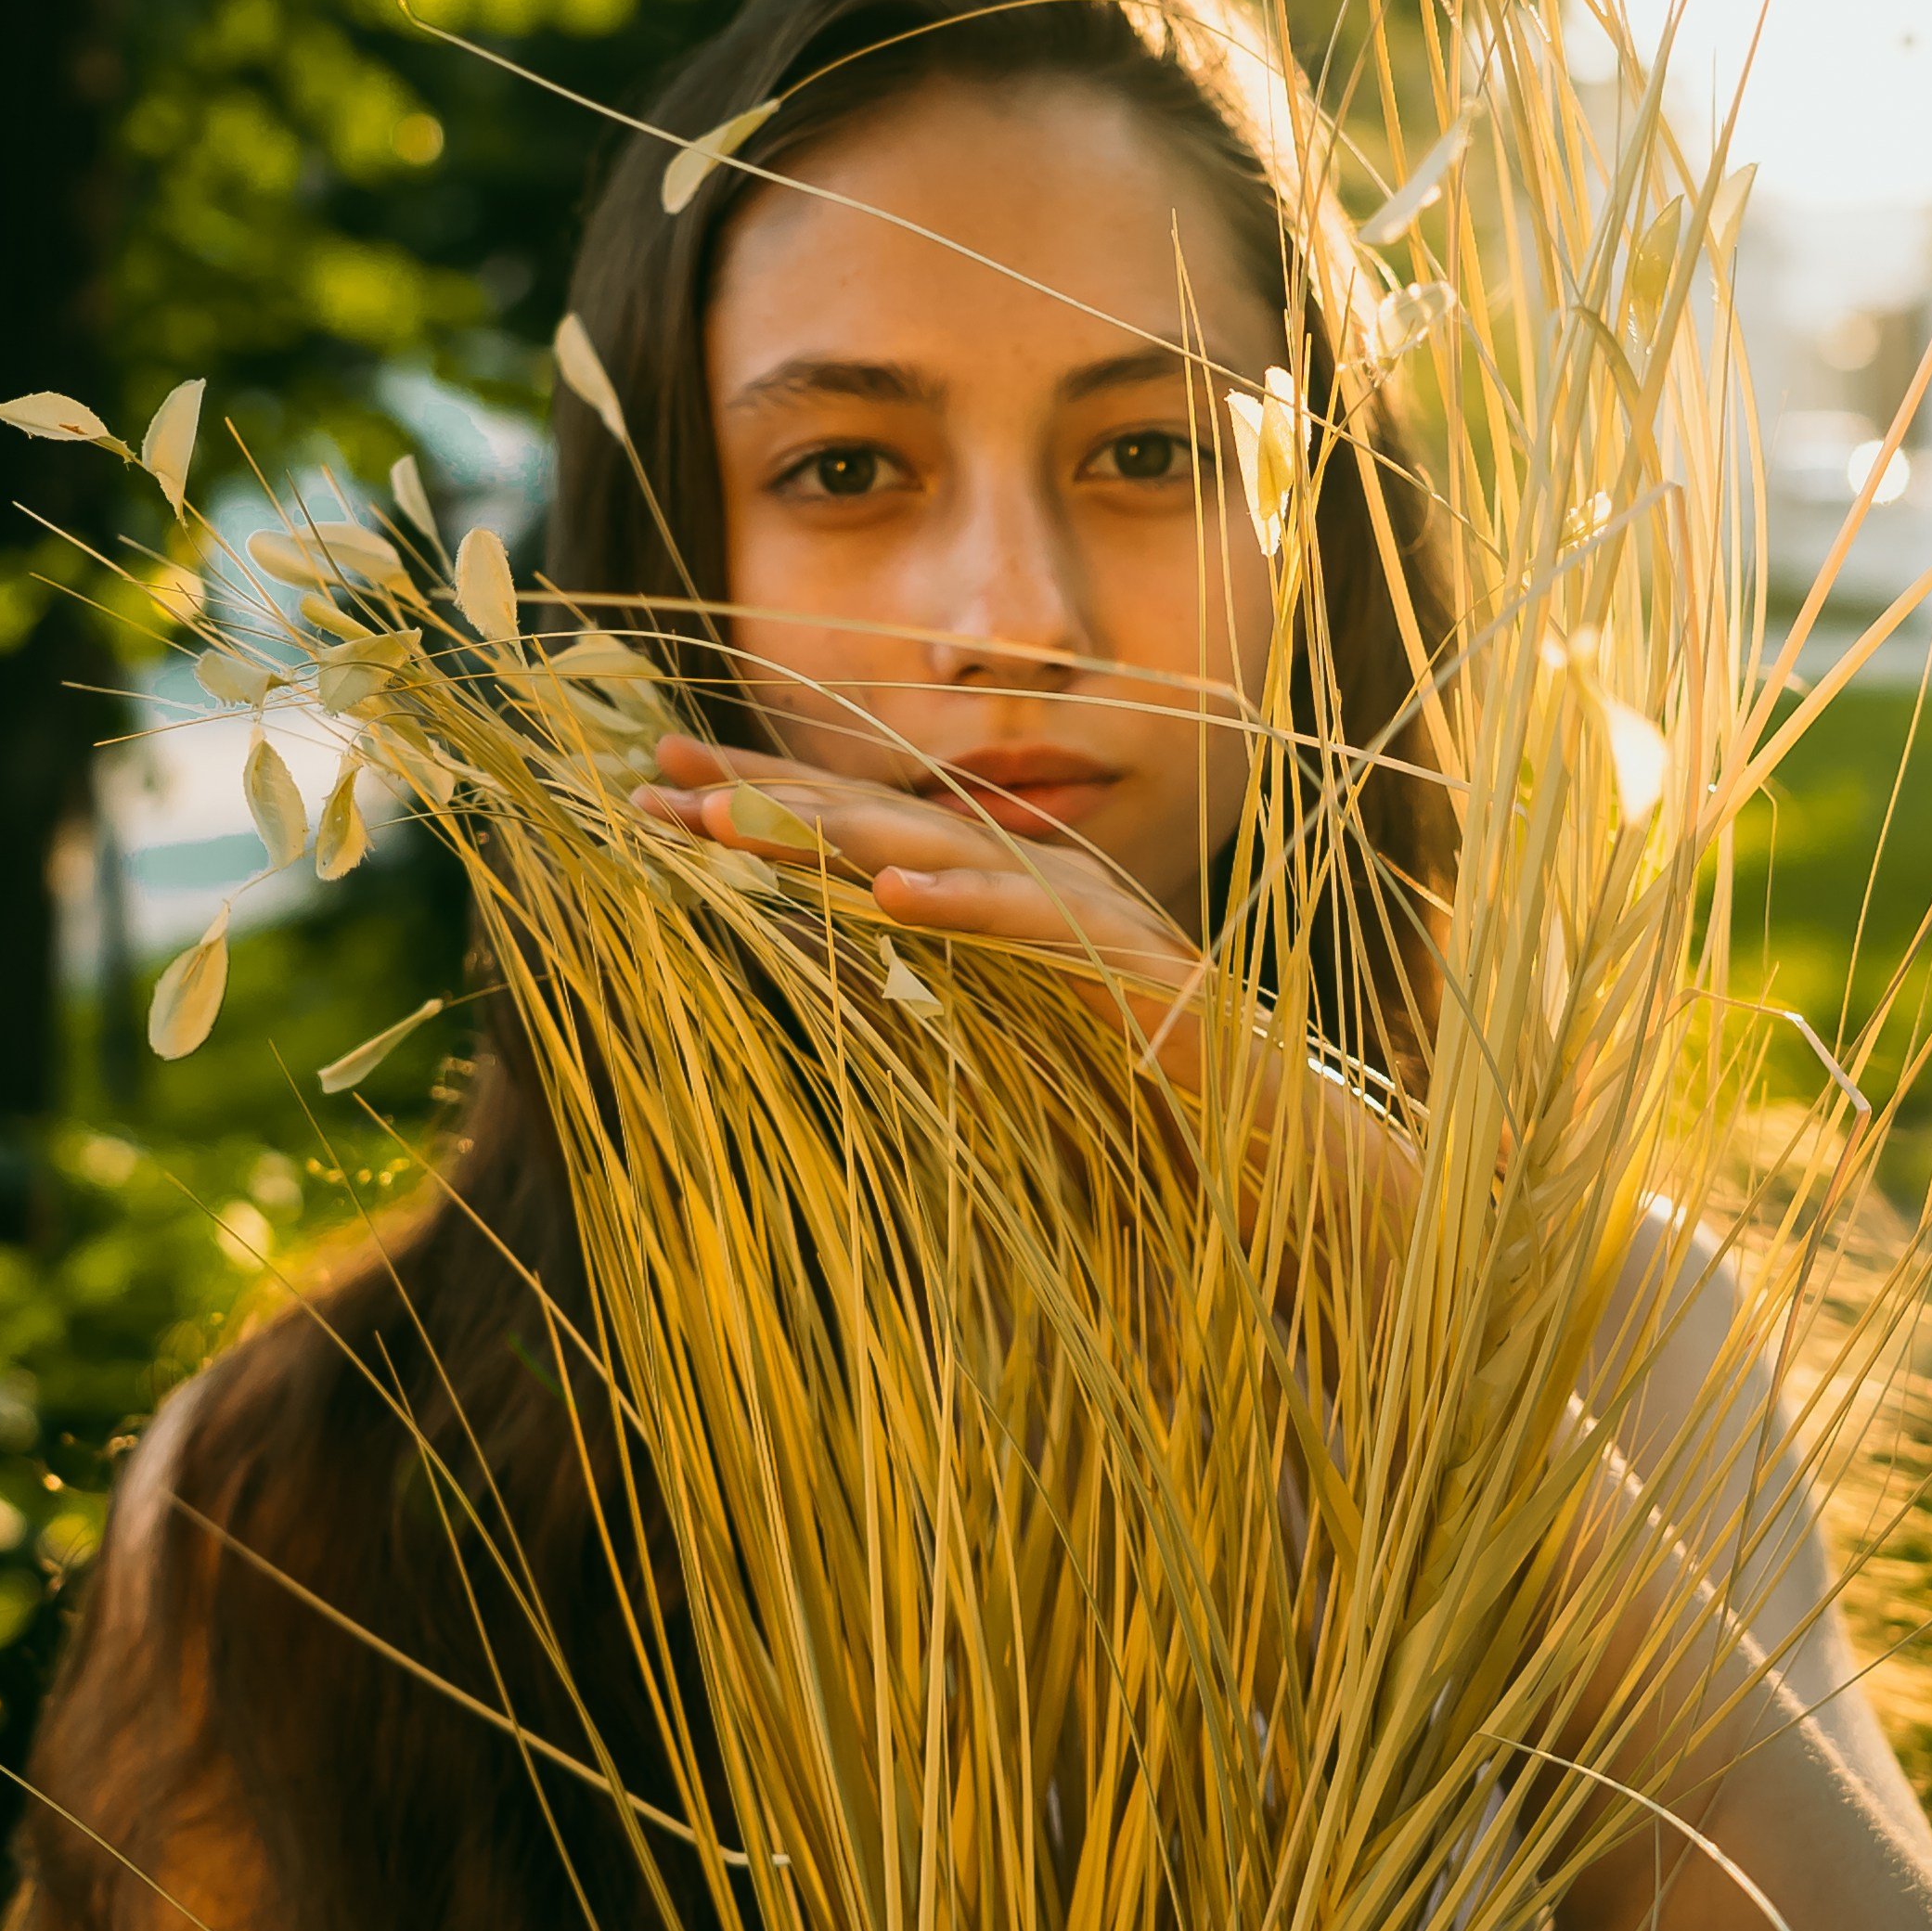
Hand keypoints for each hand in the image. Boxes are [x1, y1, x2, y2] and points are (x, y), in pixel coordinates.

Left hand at [634, 733, 1208, 1072]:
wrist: (1276, 1151)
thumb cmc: (1142, 1107)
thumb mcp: (1002, 1042)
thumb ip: (922, 999)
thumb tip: (820, 980)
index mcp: (995, 896)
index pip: (860, 833)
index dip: (763, 802)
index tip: (657, 787)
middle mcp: (1032, 883)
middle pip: (880, 819)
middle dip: (764, 796)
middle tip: (654, 778)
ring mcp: (1081, 916)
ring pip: (938, 852)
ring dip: (828, 834)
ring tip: (730, 827)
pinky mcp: (1126, 966)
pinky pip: (1033, 926)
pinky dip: (962, 904)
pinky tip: (890, 894)